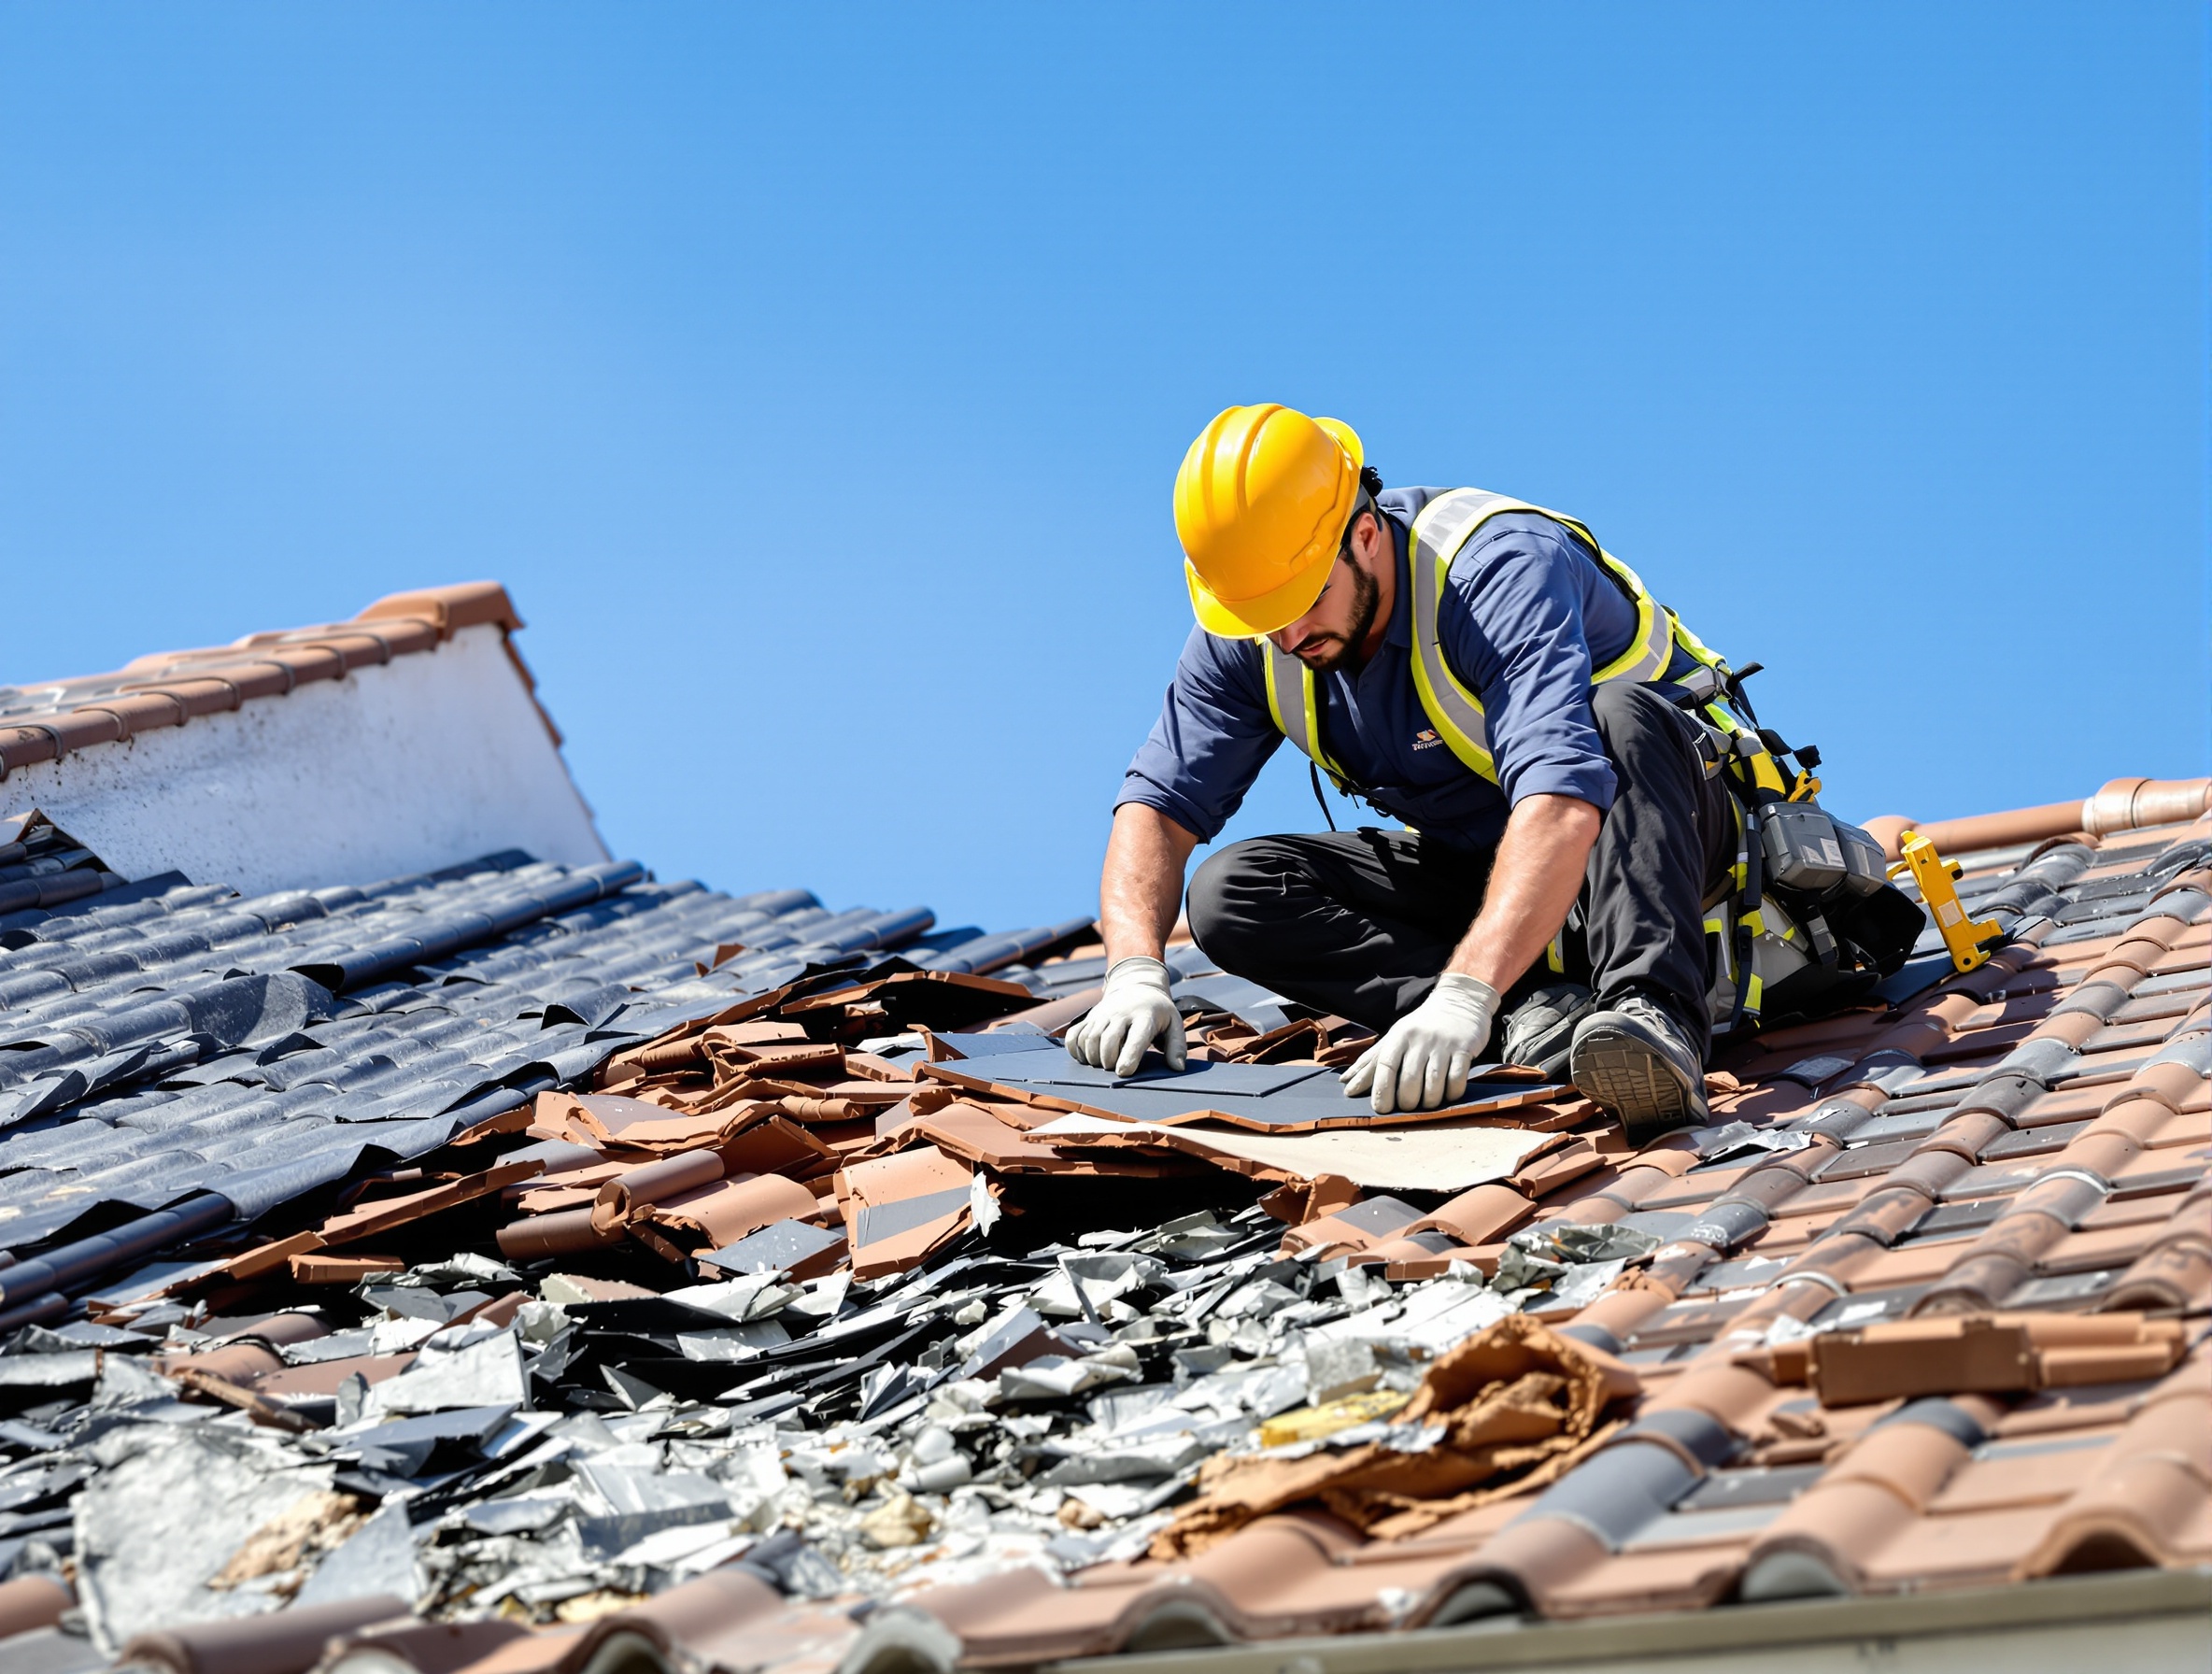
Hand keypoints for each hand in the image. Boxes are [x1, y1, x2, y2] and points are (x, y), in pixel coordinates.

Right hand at [1066, 956, 1187, 1076]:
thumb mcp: (1174, 1023)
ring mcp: (1102, 1014)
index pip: (1136, 1037)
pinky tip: (1085, 1057)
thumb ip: (1177, 1046)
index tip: (1123, 1072)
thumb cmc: (1157, 1011)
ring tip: (1103, 1064)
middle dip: (1109, 1061)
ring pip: (1089, 1038)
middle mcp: (1121, 1013)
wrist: (1136, 985)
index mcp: (1145, 1016)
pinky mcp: (1089, 1017)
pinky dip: (1075, 1050)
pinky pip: (1075, 1035)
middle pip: (1108, 1040)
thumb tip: (1177, 1068)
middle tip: (1115, 1069)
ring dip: (1093, 1058)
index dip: (1128, 1056)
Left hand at [1340, 972, 1498, 1113]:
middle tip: (1408, 1107)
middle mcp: (1420, 1039)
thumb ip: (1370, 1062)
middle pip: (1410, 1080)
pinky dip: (1451, 1093)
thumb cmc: (1420, 1026)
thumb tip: (1345, 1085)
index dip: (1381, 1090)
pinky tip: (1448, 1094)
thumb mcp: (1394, 1038)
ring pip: (1434, 1083)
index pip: (1385, 1066)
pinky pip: (1457, 1079)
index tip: (1381, 1108)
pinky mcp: (1465, 1049)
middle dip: (1407, 1102)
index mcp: (1399, 1036)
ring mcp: (1443, 1044)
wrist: (1459, 1001)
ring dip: (1430, 1101)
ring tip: (1427, 1103)